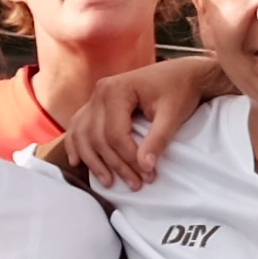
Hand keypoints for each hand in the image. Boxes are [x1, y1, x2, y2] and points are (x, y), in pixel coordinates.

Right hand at [68, 58, 226, 188]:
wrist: (181, 74)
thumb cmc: (179, 91)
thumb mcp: (172, 115)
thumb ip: (158, 140)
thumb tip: (145, 167)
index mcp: (117, 90)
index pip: (115, 133)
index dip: (129, 158)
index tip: (148, 175)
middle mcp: (100, 92)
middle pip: (98, 137)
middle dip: (115, 165)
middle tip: (136, 184)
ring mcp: (95, 98)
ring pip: (83, 135)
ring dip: (93, 161)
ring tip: (109, 182)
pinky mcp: (96, 105)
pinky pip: (78, 126)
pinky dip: (76, 145)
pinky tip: (76, 162)